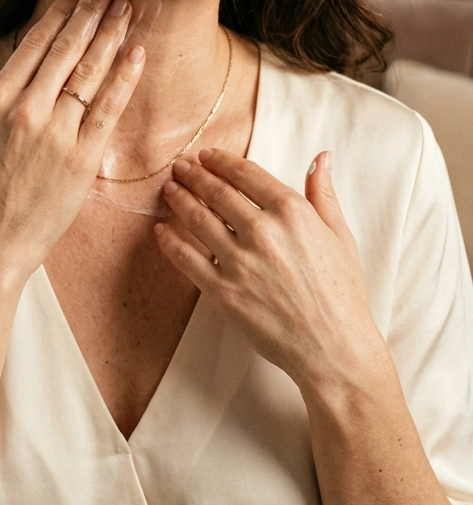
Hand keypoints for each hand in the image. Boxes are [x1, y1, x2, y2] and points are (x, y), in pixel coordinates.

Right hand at [0, 0, 144, 290]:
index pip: (35, 43)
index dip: (61, 12)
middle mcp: (26, 109)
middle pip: (66, 48)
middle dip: (91, 10)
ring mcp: (56, 133)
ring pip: (89, 71)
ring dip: (111, 34)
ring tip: (127, 6)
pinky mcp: (81, 158)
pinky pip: (108, 108)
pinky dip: (124, 77)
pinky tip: (137, 52)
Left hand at [155, 148, 383, 392]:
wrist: (333, 348)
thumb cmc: (342, 293)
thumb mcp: (340, 237)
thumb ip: (323, 194)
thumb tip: (322, 158)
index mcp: (292, 212)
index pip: (246, 175)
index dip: (222, 162)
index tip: (207, 156)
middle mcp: (262, 232)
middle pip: (217, 193)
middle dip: (195, 176)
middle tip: (180, 167)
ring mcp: (240, 262)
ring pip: (198, 220)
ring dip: (179, 200)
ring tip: (169, 190)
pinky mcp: (223, 292)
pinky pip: (187, 259)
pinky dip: (170, 241)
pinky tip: (161, 230)